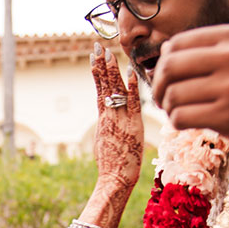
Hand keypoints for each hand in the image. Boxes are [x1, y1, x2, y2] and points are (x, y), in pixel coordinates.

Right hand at [92, 46, 144, 194]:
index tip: (96, 58)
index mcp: (103, 120)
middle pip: (103, 86)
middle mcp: (109, 117)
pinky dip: (131, 87)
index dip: (98, 73)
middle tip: (98, 47)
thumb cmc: (112, 168)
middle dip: (101, 65)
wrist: (114, 180)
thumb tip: (110, 127)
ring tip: (109, 53)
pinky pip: (132, 102)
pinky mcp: (132, 125)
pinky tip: (130, 72)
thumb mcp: (106, 146)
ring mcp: (119, 120)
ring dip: (112, 70)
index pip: (100, 90)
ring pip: (115, 91)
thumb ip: (109, 132)